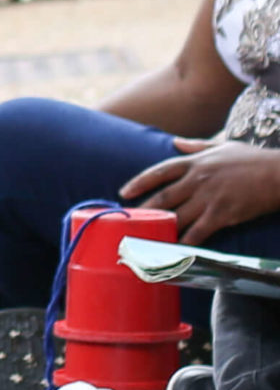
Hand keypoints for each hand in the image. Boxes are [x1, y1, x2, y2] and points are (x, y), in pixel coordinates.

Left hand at [121, 138, 279, 242]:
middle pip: (163, 198)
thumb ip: (196, 146)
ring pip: (177, 216)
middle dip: (145, 210)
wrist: (279, 174)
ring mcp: (209, 198)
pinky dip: (186, 240)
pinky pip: (199, 230)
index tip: (124, 192)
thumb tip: (175, 142)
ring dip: (161, 227)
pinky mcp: (222, 214)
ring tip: (146, 237)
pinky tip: (176, 248)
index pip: (159, 172)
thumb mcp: (222, 146)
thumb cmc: (253, 160)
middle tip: (130, 221)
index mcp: (194, 163)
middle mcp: (197, 180)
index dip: (139, 182)